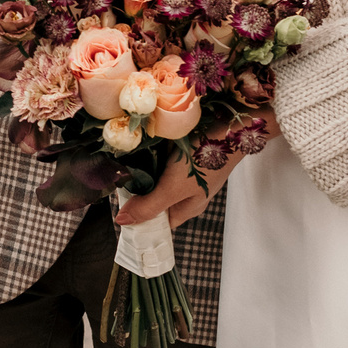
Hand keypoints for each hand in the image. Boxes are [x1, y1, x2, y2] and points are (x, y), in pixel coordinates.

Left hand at [112, 112, 279, 229]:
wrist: (231, 125)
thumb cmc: (204, 160)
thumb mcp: (174, 187)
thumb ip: (149, 205)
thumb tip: (122, 221)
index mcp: (187, 207)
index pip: (157, 223)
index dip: (138, 220)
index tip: (117, 209)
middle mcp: (186, 192)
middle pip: (153, 199)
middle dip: (136, 190)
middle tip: (118, 179)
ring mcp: (185, 171)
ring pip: (155, 176)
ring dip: (141, 169)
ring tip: (124, 162)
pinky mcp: (183, 153)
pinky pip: (160, 158)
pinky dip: (149, 153)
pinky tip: (137, 147)